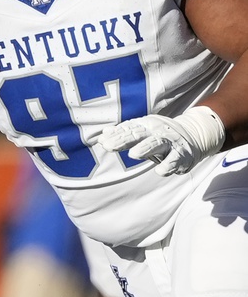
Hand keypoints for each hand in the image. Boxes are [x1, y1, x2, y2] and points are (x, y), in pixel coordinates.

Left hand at [96, 106, 224, 176]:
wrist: (193, 135)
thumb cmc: (160, 137)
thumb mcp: (142, 132)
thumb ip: (123, 134)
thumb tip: (103, 135)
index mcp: (146, 126)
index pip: (128, 130)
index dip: (115, 135)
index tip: (102, 142)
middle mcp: (157, 132)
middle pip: (139, 135)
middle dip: (124, 140)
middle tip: (109, 146)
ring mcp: (170, 143)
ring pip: (157, 144)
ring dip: (145, 148)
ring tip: (134, 154)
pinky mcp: (182, 155)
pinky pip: (174, 161)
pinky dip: (168, 166)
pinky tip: (160, 170)